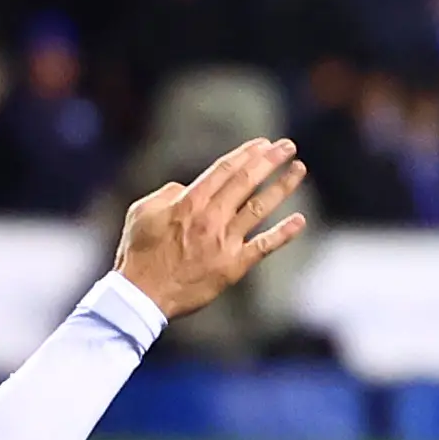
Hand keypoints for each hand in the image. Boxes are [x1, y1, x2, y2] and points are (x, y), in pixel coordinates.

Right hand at [115, 137, 308, 319]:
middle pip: (246, 181)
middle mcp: (211, 218)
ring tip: (299, 170)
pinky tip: (299, 220)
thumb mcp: (141, 212)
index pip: (225, 170)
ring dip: (282, 186)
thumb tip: (185, 187)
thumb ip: (167, 194)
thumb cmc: (139, 254)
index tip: (263, 143)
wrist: (142, 296)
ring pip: (260, 207)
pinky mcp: (233, 267)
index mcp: (189, 202)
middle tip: (288, 146)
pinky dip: (283, 233)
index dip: (246, 154)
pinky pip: (264, 246)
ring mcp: (224, 242)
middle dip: (270, 160)